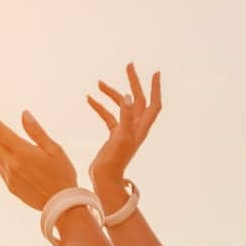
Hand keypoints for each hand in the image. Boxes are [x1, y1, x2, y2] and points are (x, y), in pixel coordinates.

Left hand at [0, 106, 78, 210]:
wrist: (61, 206)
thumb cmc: (62, 175)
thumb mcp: (54, 149)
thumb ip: (36, 132)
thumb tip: (24, 114)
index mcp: (22, 152)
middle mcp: (11, 164)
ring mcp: (9, 176)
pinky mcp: (10, 186)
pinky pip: (0, 166)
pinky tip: (2, 151)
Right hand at [86, 62, 160, 182]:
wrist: (105, 178)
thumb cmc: (115, 160)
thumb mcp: (121, 136)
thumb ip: (126, 116)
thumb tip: (129, 96)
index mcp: (141, 127)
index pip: (154, 103)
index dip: (156, 88)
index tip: (155, 73)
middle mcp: (135, 127)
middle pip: (138, 100)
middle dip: (134, 83)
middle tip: (129, 66)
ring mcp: (124, 131)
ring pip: (120, 106)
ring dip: (111, 94)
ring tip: (98, 83)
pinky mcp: (113, 136)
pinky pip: (108, 116)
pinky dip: (100, 107)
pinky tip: (89, 99)